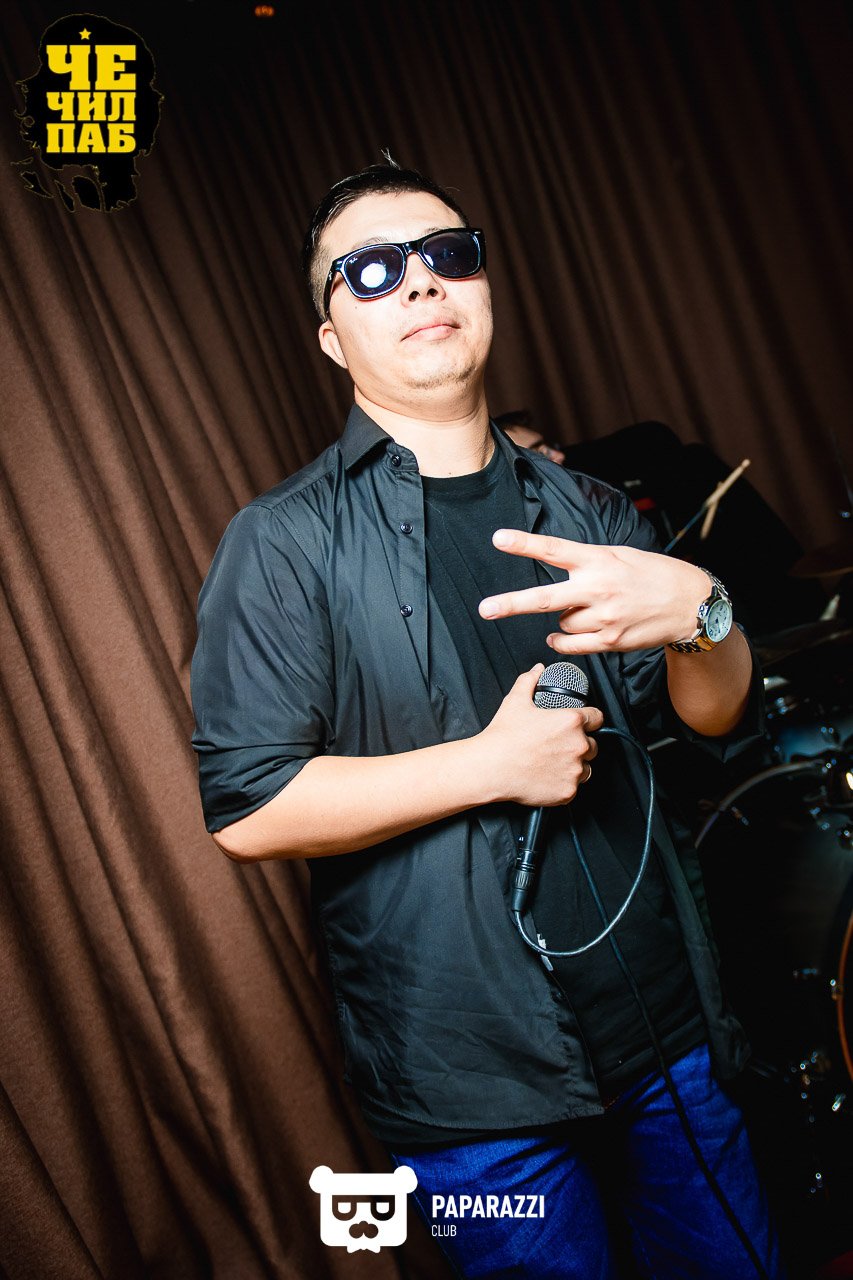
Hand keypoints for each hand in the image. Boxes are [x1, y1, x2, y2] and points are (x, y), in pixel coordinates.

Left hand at [478, 529, 709, 653]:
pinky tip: (561, 635)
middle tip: (485, 609)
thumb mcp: (618, 555)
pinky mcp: (610, 641)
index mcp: (598, 560)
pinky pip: (570, 644)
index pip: (554, 550)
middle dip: (511, 604)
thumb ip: (585, 562)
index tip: (498, 539)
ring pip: (561, 622)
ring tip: (593, 608)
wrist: (688, 602)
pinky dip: (561, 640)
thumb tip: (554, 578)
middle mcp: (598, 588)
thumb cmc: (650, 574)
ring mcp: (604, 618)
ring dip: (566, 617)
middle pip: (543, 598)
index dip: (524, 544)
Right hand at [479, 665, 602, 806]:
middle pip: (593, 744)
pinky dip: (564, 784)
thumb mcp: (515, 700)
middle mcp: (578, 745)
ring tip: (554, 763)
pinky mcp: (568, 791)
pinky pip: (574, 787)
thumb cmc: (503, 736)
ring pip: (586, 768)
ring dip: (576, 765)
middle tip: (559, 746)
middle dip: (580, 744)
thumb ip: (530, 681)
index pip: (597, 718)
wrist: (491, 768)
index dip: (590, 719)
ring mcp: (575, 770)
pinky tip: (549, 778)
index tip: (583, 724)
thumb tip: (537, 670)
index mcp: (571, 721)